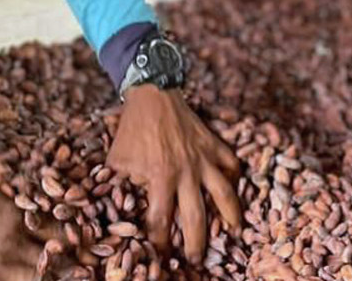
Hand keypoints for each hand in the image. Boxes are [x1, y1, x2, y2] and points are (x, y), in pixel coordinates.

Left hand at [107, 86, 242, 263]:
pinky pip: (231, 163)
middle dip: (196, 242)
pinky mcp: (213, 143)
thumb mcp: (117, 160)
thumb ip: (119, 186)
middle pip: (196, 216)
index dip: (160, 242)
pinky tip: (236, 188)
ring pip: (224, 192)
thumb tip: (115, 210)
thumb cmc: (131, 129)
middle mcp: (185, 171)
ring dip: (230, 214)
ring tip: (234, 231)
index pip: (161, 220)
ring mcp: (203, 157)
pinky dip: (235, 177)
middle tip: (196, 259)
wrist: (151, 93)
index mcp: (159, 176)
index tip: (160, 255)